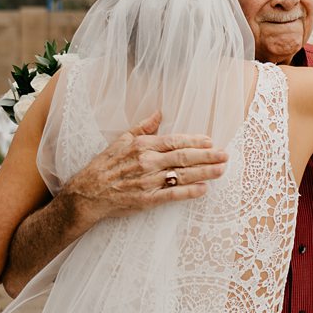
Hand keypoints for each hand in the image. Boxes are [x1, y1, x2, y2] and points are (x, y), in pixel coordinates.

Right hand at [55, 112, 226, 225]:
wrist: (88, 192)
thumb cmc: (105, 165)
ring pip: (181, 175)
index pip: (175, 141)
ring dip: (204, 172)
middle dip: (207, 156)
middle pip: (183, 157)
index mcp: (143, 146)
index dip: (194, 140)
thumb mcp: (121, 139)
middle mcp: (148, 162)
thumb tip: (159, 112)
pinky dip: (188, 192)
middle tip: (225, 155)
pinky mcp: (147, 200)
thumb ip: (143, 126)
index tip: (210, 140)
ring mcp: (148, 181)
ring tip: (220, 170)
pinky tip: (203, 190)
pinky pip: (172, 194)